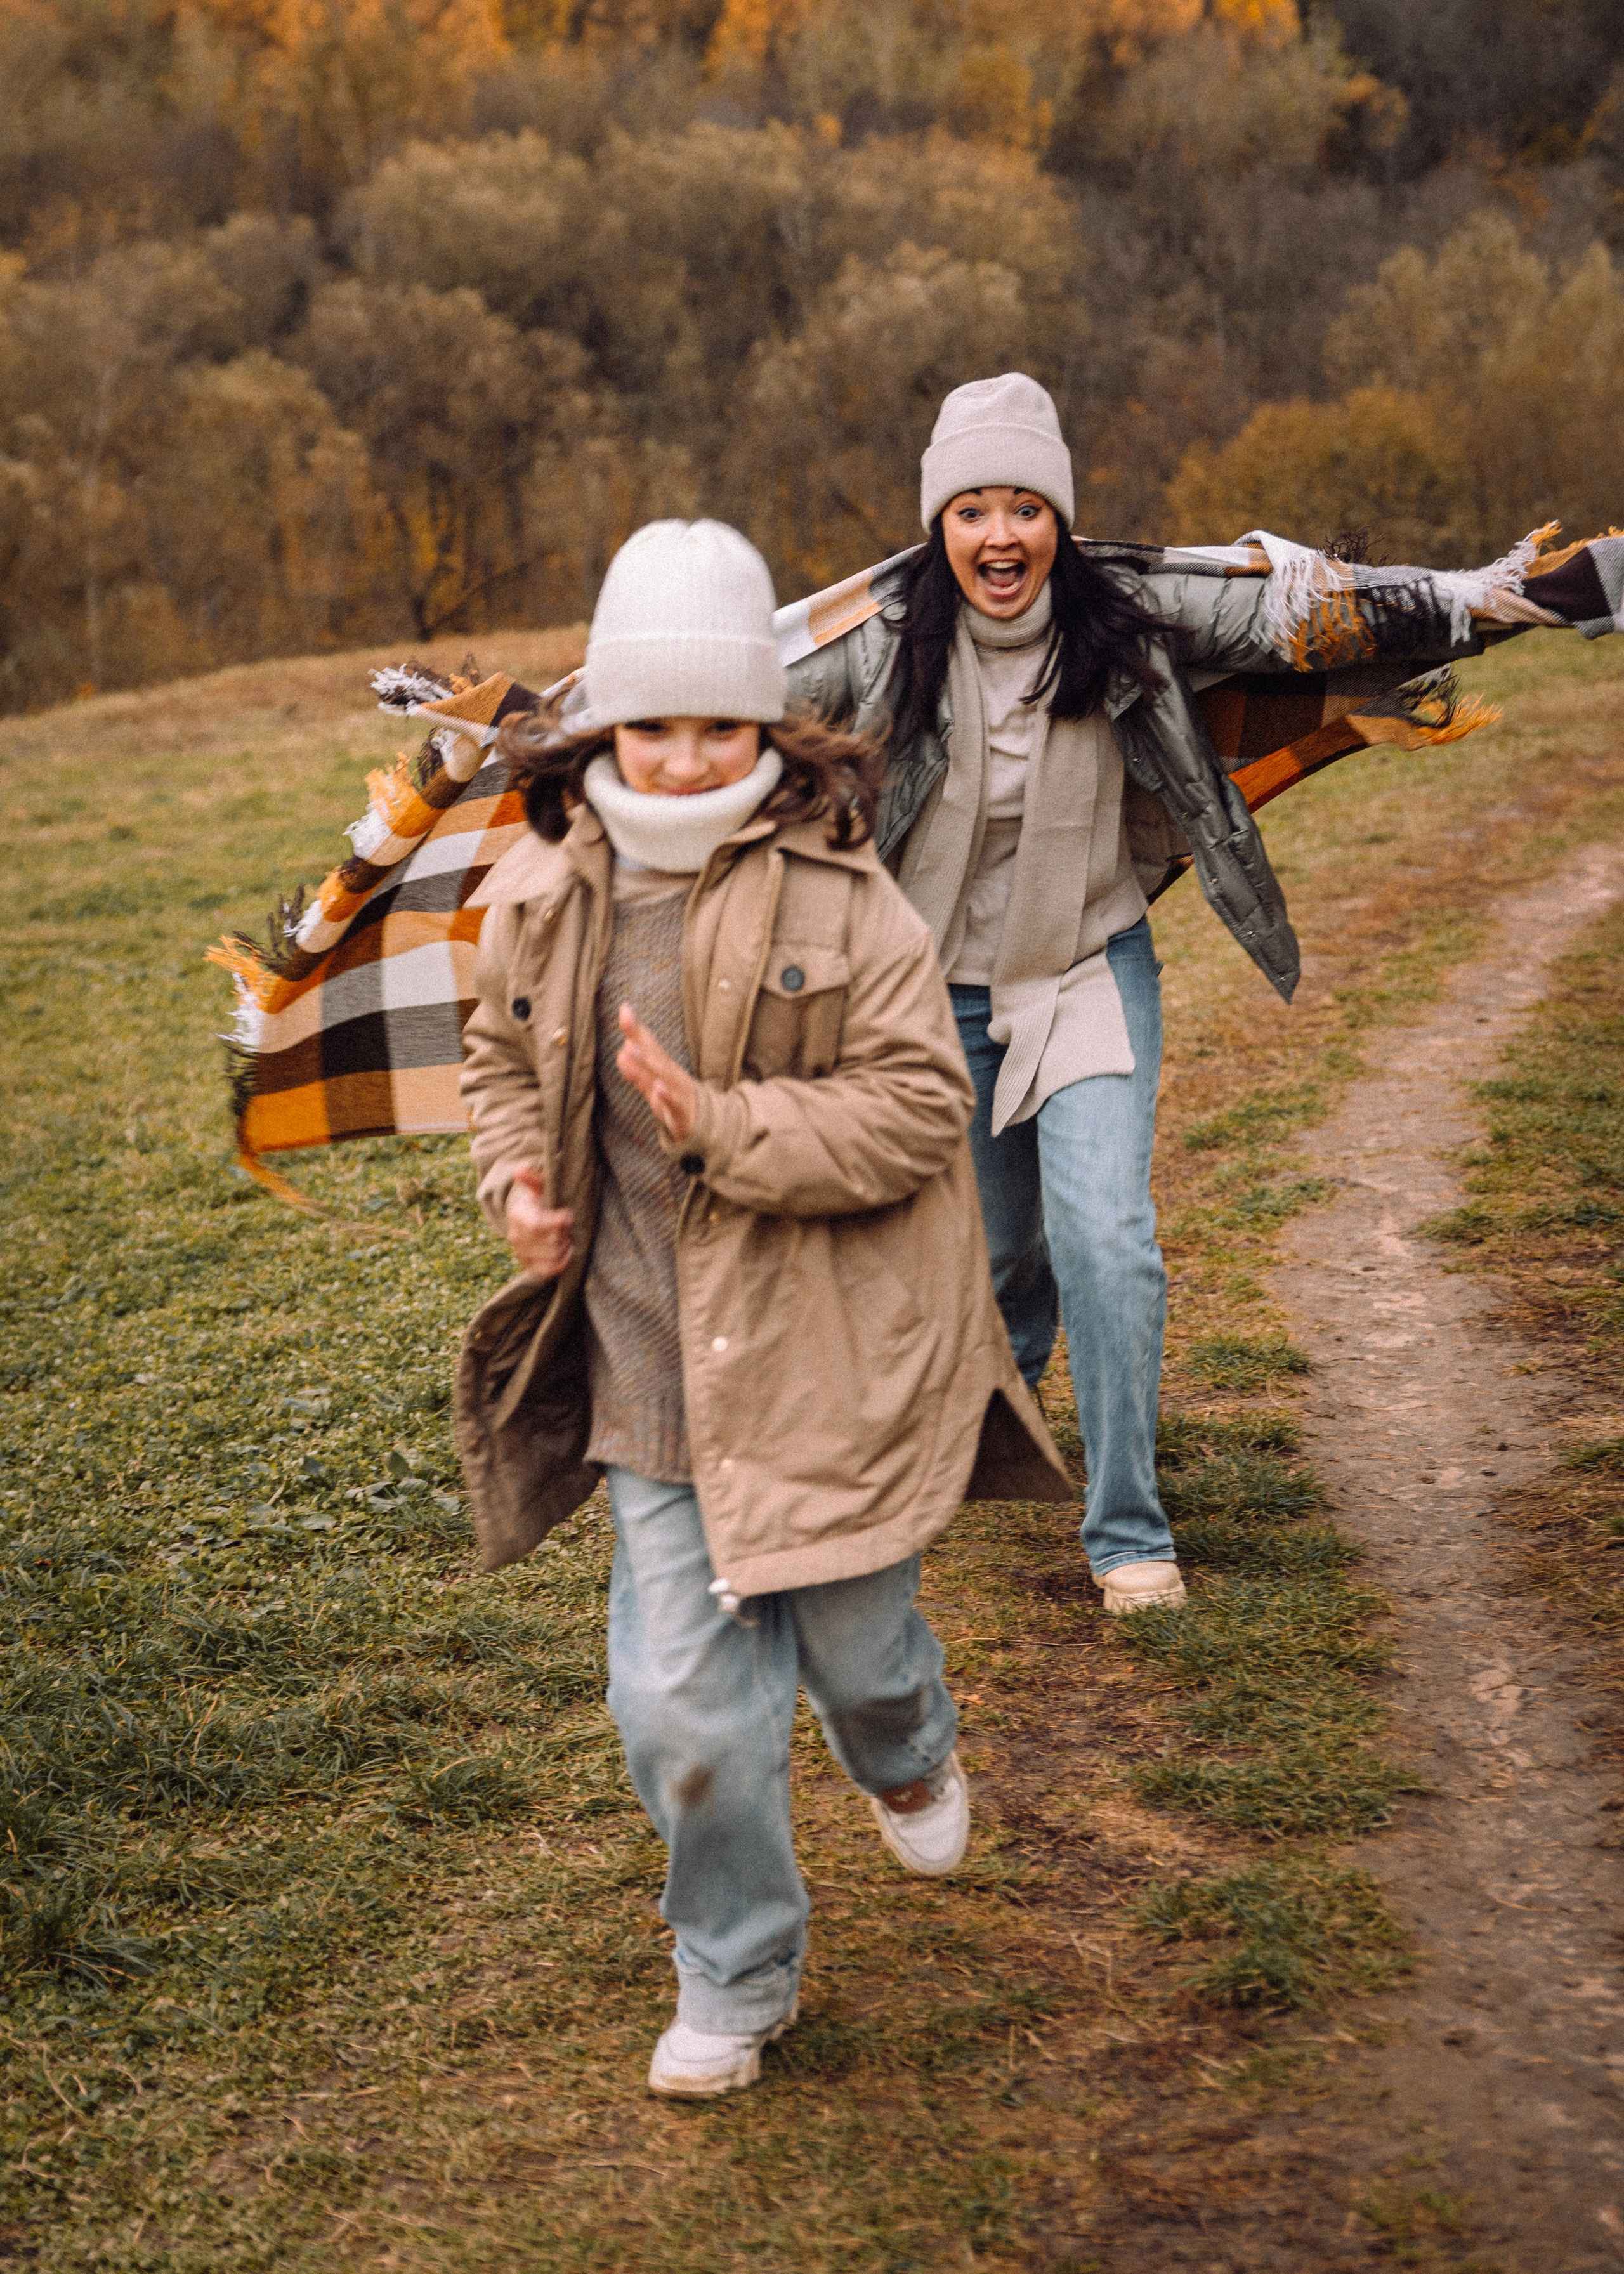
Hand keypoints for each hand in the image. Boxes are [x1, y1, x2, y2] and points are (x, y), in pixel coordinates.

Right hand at [506, 1165, 572, 1277]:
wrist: (529, 1221)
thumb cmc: (540, 1201)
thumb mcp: (539, 1187)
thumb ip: (533, 1178)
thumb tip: (520, 1169)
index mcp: (517, 1215)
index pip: (537, 1225)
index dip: (557, 1222)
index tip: (568, 1214)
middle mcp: (515, 1236)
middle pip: (549, 1241)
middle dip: (565, 1233)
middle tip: (569, 1226)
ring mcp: (521, 1253)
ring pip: (552, 1256)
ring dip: (566, 1247)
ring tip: (568, 1237)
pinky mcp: (528, 1267)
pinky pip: (547, 1271)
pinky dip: (561, 1263)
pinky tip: (566, 1252)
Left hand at [616, 1004, 698, 1142]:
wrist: (702, 1124)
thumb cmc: (675, 1098)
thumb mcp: (656, 1083)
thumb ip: (637, 1070)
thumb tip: (622, 1051)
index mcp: (663, 1066)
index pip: (648, 1044)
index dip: (635, 1029)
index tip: (624, 1009)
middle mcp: (671, 1074)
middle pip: (655, 1055)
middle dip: (640, 1040)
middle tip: (626, 1024)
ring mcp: (678, 1091)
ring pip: (662, 1077)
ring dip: (646, 1063)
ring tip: (631, 1050)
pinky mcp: (682, 1112)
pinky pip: (674, 1104)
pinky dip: (667, 1096)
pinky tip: (658, 1088)